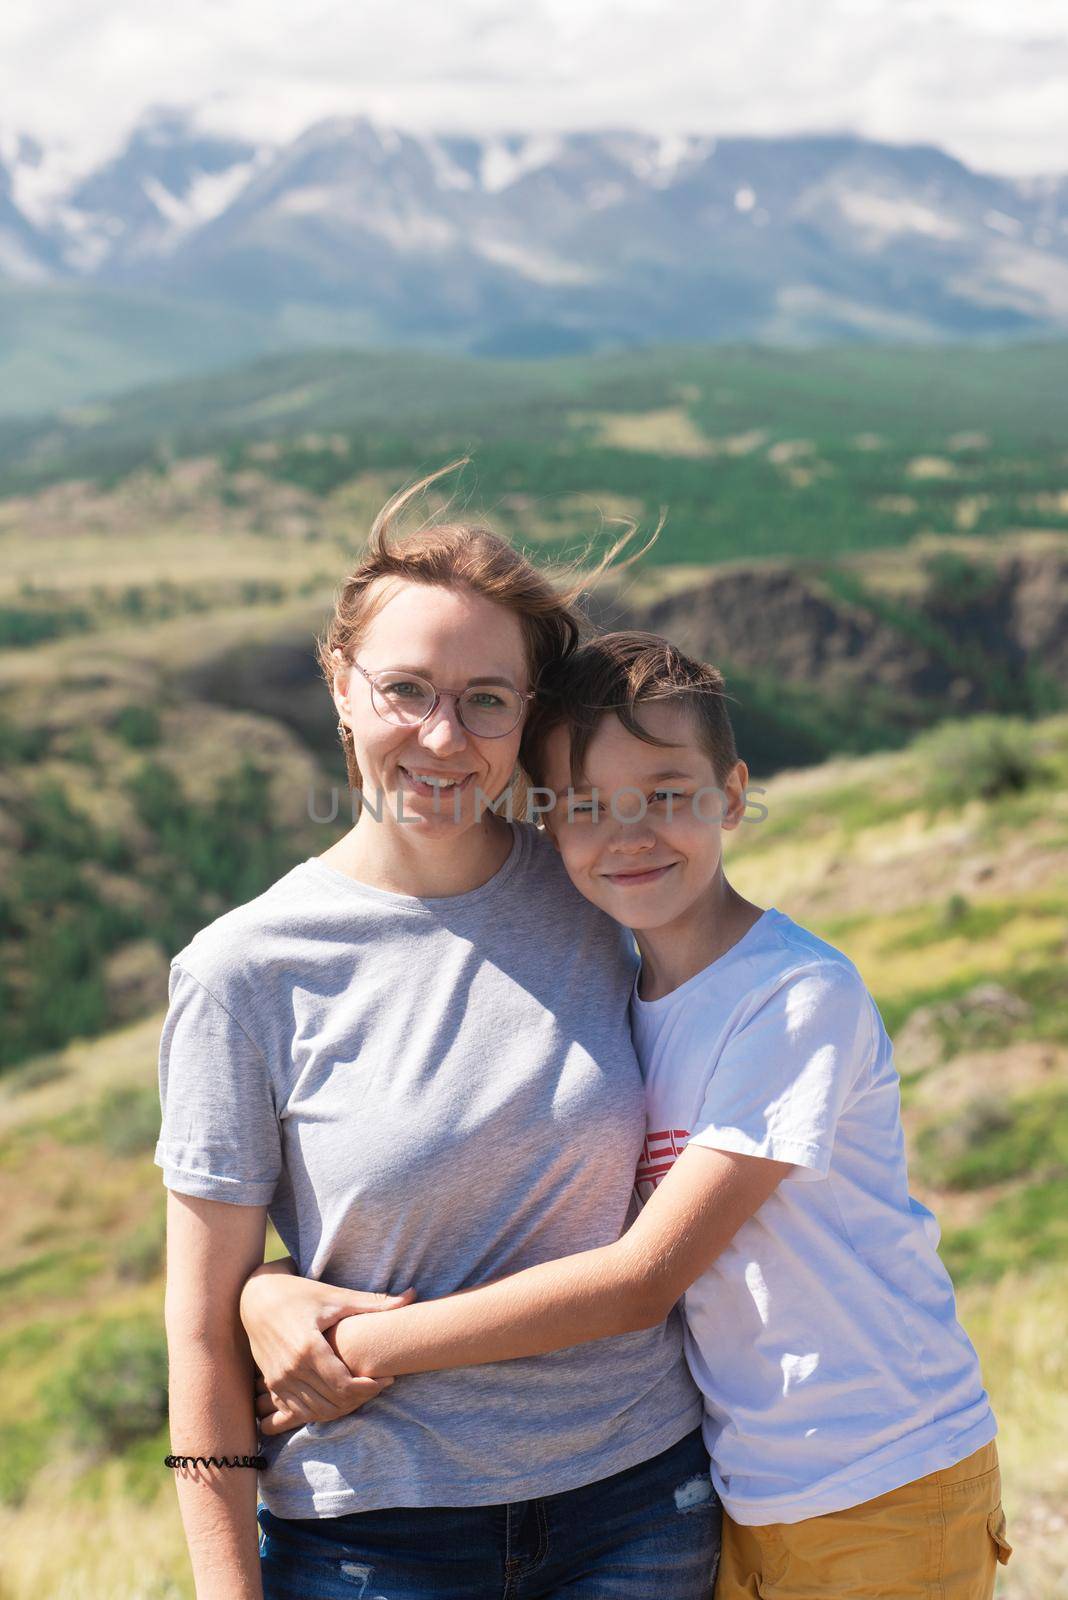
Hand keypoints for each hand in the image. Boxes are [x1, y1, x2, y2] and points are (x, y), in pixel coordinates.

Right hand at [239, 1266, 414, 1434]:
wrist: (256, 1298)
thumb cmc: (298, 1294)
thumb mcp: (335, 1296)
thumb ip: (373, 1303)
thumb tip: (411, 1296)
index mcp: (308, 1348)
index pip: (344, 1386)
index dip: (370, 1388)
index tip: (387, 1378)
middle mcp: (291, 1369)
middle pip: (334, 1403)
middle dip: (361, 1399)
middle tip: (380, 1385)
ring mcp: (278, 1381)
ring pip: (317, 1412)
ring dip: (343, 1408)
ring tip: (363, 1390)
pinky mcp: (272, 1385)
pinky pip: (300, 1411)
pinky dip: (322, 1409)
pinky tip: (339, 1395)